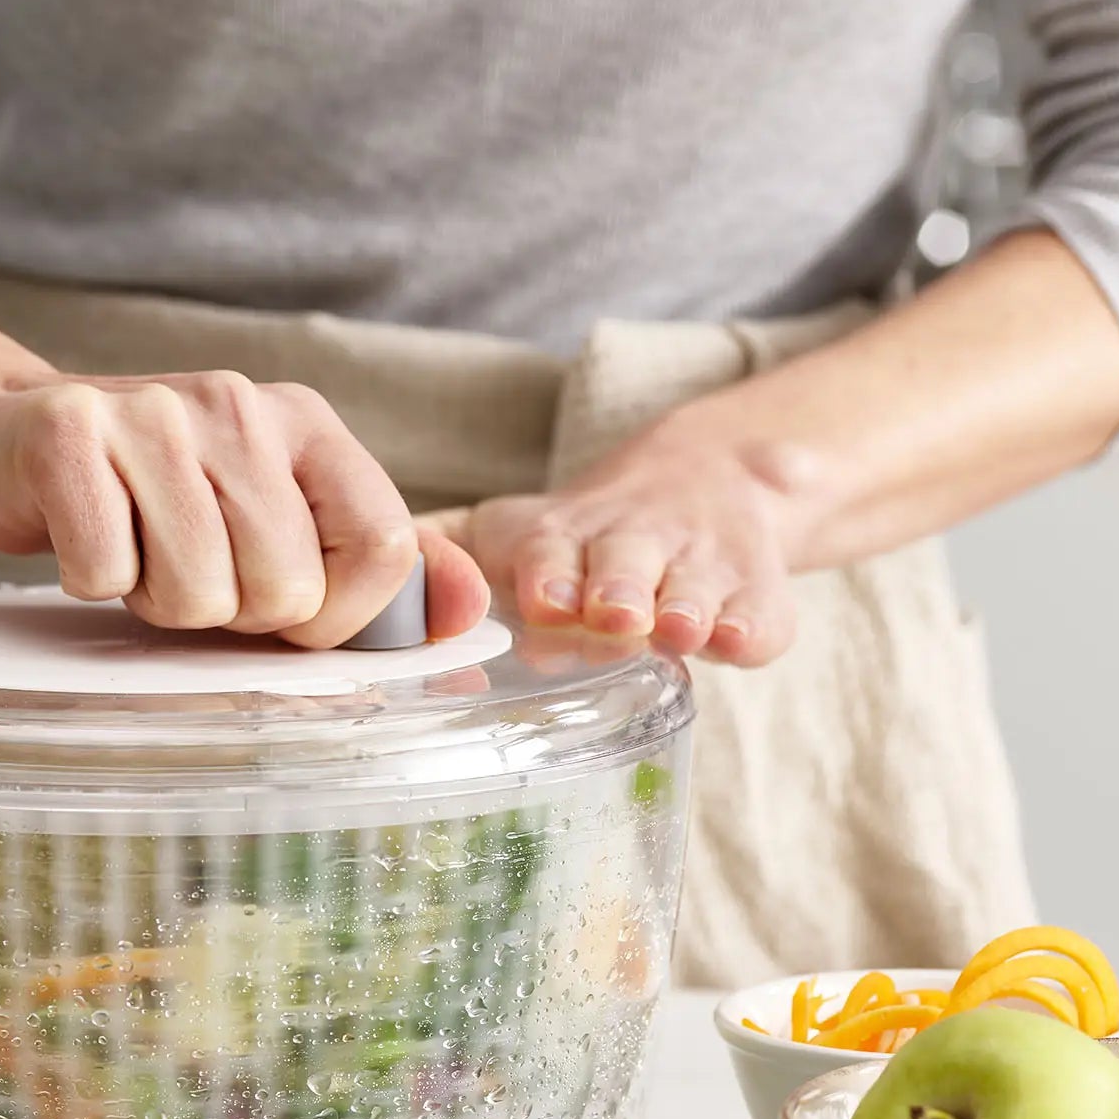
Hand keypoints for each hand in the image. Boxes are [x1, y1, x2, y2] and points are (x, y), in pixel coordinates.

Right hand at [0, 353, 490, 648]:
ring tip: (130, 553)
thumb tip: (469, 611)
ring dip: (151, 603)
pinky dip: (87, 582)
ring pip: (196, 591)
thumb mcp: (261, 519)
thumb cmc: (138, 498)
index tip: (283, 617)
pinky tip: (79, 535)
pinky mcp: (68, 435)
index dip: (339, 618)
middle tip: (179, 571)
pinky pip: (103, 573)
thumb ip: (368, 564)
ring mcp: (152, 414)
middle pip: (284, 589)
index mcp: (304, 422)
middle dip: (226, 616)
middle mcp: (239, 404)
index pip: (385, 547)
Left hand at [427, 427, 803, 663]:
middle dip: (616, 589)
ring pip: (694, 589)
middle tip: (609, 613)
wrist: (709, 479)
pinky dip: (750, 629)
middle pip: (625, 565)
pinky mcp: (755, 597)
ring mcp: (698, 571)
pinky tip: (735, 639)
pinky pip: (761, 617)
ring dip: (684, 607)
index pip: (552, 549)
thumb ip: (436, 548)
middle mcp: (632, 547)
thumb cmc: (577, 532)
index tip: (544, 597)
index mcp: (563, 537)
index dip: (550, 571)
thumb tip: (357, 582)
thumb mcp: (505, 528)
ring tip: (676, 627)